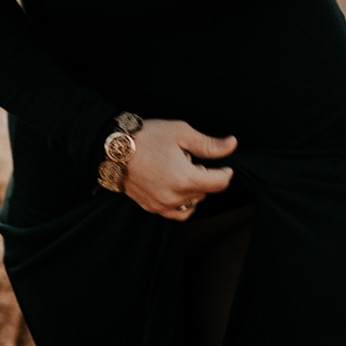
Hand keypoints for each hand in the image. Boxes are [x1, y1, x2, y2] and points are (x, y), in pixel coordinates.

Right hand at [120, 119, 236, 220]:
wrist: (114, 148)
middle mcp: (174, 196)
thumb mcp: (182, 133)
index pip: (220, 183)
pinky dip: (182, 202)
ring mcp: (161, 204)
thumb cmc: (147, 137)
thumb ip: (209, 144)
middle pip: (206, 192)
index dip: (225, 172)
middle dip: (204, 176)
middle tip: (189, 158)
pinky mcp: (151, 207)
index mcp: (185, 178)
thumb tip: (232, 144)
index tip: (224, 165)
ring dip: (194, 190)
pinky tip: (175, 185)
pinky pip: (176, 212)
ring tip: (180, 171)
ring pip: (193, 203)